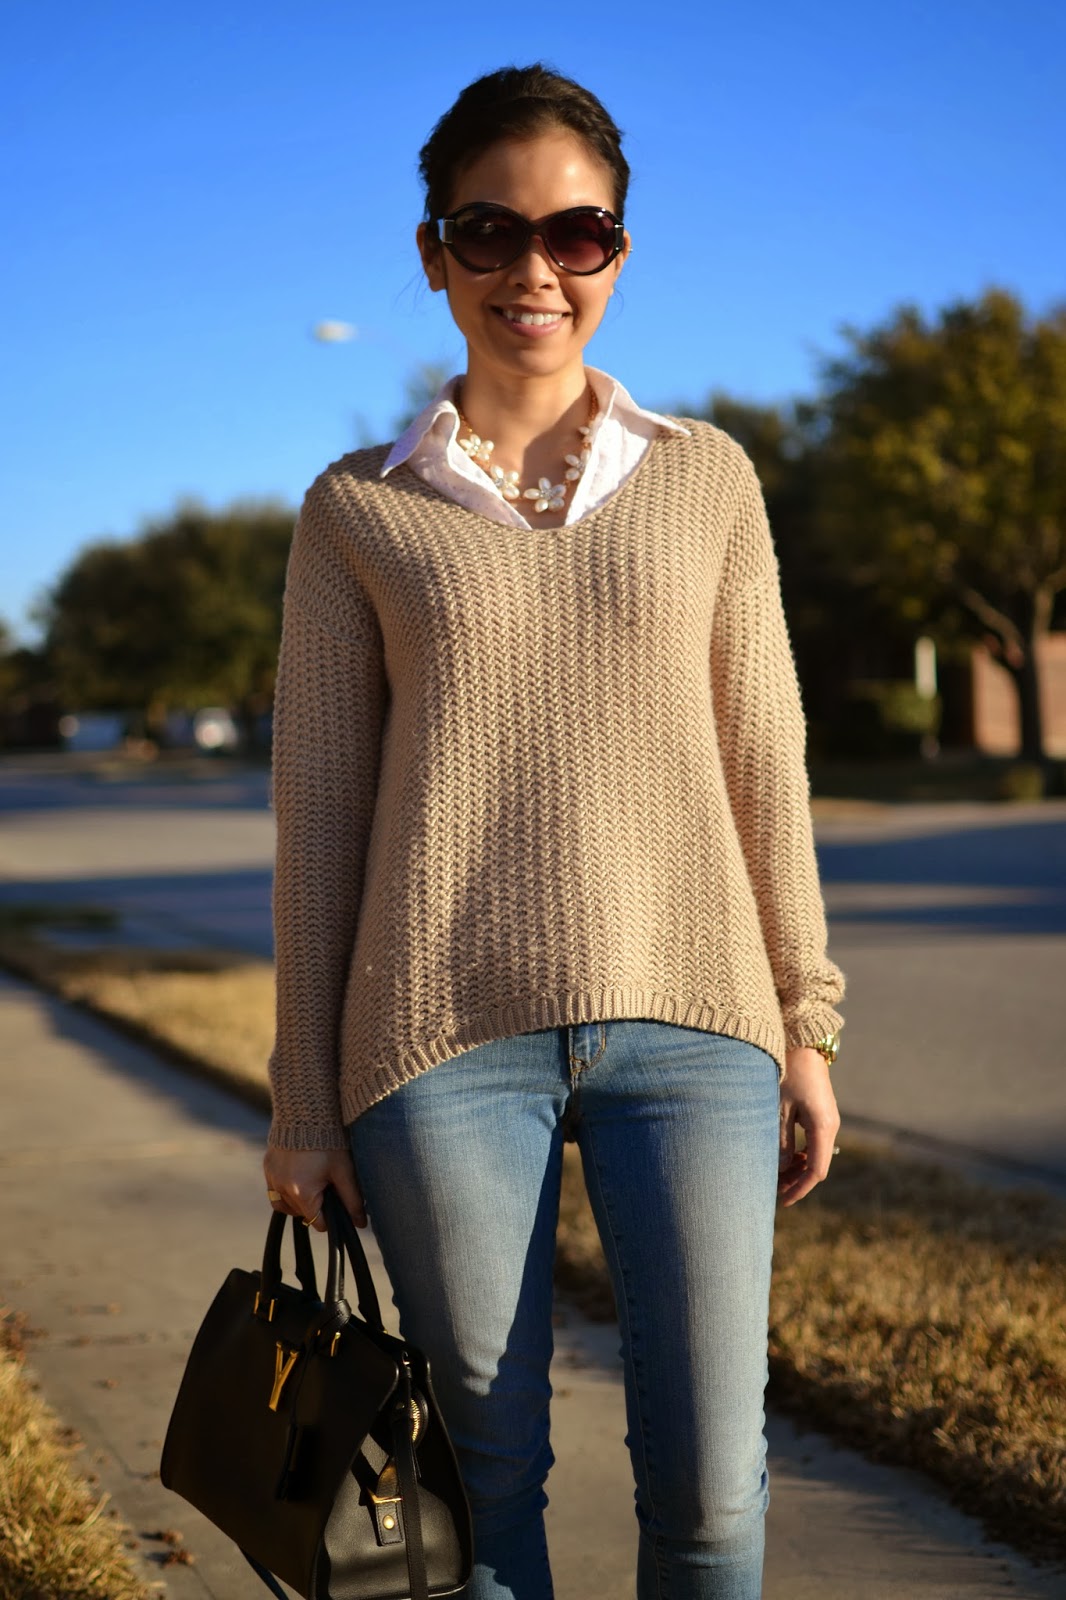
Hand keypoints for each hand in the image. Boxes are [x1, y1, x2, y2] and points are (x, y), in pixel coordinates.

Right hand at [262, 1146, 367, 1231]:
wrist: (306, 1111)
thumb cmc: (328, 1141)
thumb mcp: (343, 1170)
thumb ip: (352, 1199)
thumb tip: (361, 1224)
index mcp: (301, 1193)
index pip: (317, 1222)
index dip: (331, 1217)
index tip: (338, 1204)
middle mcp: (282, 1189)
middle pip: (300, 1214)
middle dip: (315, 1206)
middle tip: (327, 1187)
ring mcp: (271, 1178)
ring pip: (284, 1205)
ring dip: (297, 1202)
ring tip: (313, 1185)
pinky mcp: (267, 1167)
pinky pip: (274, 1189)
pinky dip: (285, 1189)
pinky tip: (299, 1176)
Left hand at [777, 1046, 839, 1207]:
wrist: (803, 1045)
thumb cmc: (788, 1073)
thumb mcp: (779, 1108)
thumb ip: (781, 1141)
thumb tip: (780, 1170)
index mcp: (823, 1127)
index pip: (815, 1171)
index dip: (799, 1189)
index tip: (782, 1201)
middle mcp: (830, 1127)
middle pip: (817, 1166)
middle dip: (796, 1181)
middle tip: (773, 1191)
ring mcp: (828, 1121)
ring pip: (815, 1155)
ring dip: (797, 1168)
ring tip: (775, 1176)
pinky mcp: (822, 1115)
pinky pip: (814, 1143)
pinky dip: (800, 1154)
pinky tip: (784, 1156)